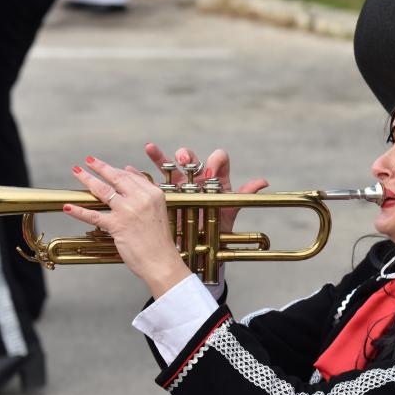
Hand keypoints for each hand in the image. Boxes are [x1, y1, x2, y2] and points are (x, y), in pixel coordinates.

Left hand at [64, 156, 190, 297]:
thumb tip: (129, 170)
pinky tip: (69, 207)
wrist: (161, 260)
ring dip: (87, 180)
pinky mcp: (117, 225)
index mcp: (153, 193)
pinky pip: (94, 215)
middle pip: (116, 178)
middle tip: (88, 161)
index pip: (130, 176)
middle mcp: (141, 198)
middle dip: (99, 167)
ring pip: (103, 191)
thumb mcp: (158, 208)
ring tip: (77, 172)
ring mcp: (128, 211)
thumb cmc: (158, 239)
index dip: (114, 169)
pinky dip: (79, 211)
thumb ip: (145, 188)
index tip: (104, 165)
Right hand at [143, 143, 268, 231]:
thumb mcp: (230, 211)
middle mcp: (196, 179)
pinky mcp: (165, 196)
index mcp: (214, 180)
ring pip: (169, 167)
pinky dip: (141, 174)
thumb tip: (263, 182)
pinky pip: (152, 182)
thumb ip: (244, 194)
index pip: (218, 161)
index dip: (216, 161)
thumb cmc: (218, 226)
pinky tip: (131, 168)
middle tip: (183, 157)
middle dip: (186, 156)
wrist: (202, 246)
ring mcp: (179, 186)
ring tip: (150, 148)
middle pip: (190, 160)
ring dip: (159, 156)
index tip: (213, 168)